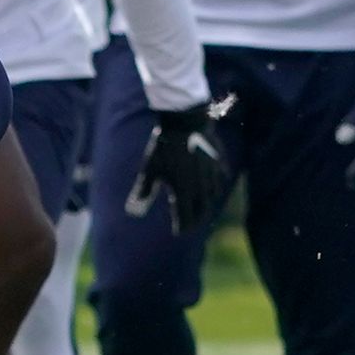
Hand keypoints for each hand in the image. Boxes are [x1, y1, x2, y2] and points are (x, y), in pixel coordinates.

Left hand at [129, 95, 238, 233]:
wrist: (185, 121)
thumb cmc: (164, 147)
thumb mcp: (149, 169)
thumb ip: (143, 191)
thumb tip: (133, 211)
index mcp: (184, 192)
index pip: (185, 219)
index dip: (182, 228)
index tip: (178, 233)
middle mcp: (201, 187)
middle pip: (202, 210)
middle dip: (196, 220)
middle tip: (190, 224)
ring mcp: (212, 174)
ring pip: (213, 195)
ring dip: (206, 203)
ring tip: (200, 205)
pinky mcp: (218, 161)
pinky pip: (220, 177)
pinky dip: (216, 183)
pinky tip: (212, 182)